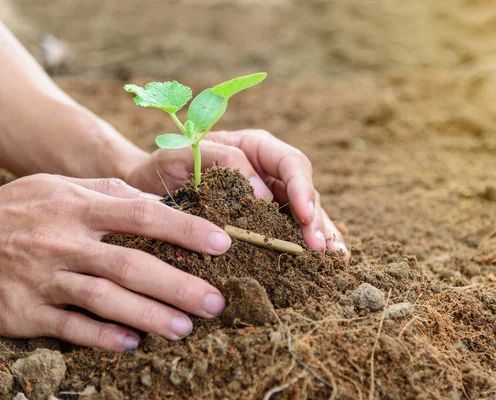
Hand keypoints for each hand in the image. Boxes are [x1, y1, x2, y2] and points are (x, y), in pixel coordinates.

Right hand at [0, 174, 231, 351]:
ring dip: (149, 315)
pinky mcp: (23, 311)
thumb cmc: (25, 210)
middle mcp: (63, 242)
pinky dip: (102, 336)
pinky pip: (69, 327)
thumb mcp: (62, 188)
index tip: (222, 243)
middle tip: (214, 301)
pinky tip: (132, 343)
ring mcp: (43, 278)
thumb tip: (163, 205)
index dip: (185, 229)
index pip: (143, 215)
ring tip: (184, 328)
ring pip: (104, 300)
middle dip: (178, 285)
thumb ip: (110, 195)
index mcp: (78, 206)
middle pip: (130, 265)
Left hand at [126, 129, 348, 259]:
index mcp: (256, 148)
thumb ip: (221, 160)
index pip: (290, 163)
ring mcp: (270, 199)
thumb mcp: (184, 154)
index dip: (302, 188)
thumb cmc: (163, 166)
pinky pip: (292, 233)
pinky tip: (325, 263)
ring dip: (321, 235)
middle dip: (314, 219)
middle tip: (318, 248)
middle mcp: (269, 172)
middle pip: (305, 191)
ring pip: (305, 214)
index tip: (302, 215)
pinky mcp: (264, 223)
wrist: (146, 189)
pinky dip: (308, 247)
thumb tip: (262, 193)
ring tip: (334, 258)